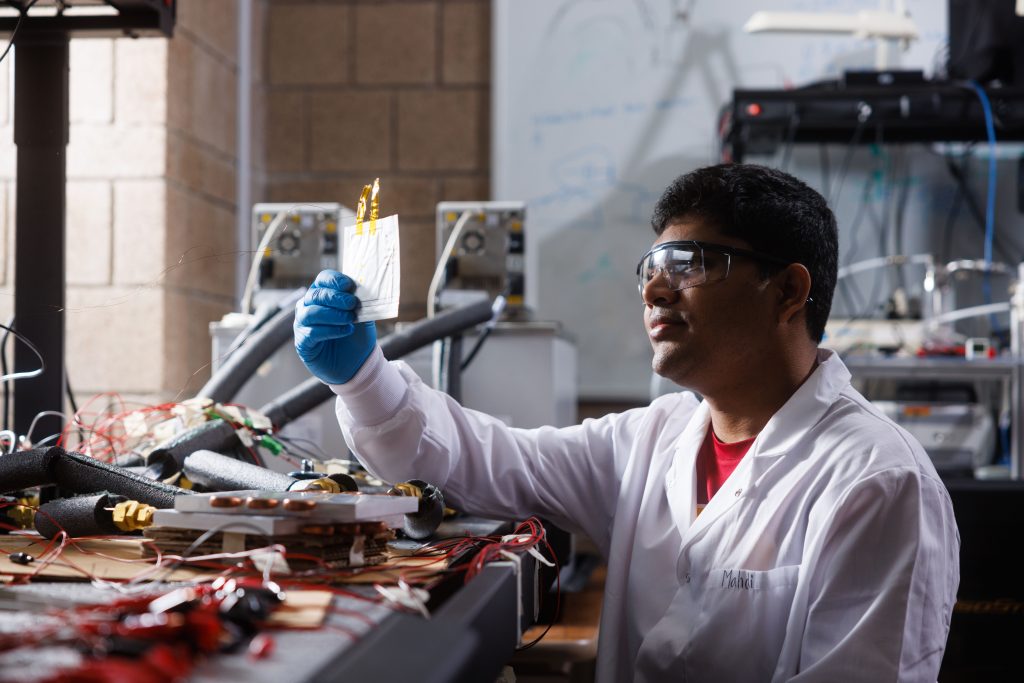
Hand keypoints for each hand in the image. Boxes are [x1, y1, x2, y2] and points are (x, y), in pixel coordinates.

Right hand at [294, 270, 376, 384]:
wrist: (356, 364)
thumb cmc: (357, 336)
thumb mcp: (364, 317)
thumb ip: (362, 303)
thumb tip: (365, 290)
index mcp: (323, 295)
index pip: (323, 279)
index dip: (334, 280)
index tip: (349, 285)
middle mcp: (308, 306)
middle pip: (315, 294)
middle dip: (335, 298)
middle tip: (352, 303)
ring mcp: (303, 324)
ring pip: (311, 312)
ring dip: (332, 314)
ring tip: (350, 319)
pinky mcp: (303, 342)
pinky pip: (312, 333)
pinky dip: (330, 330)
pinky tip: (346, 330)